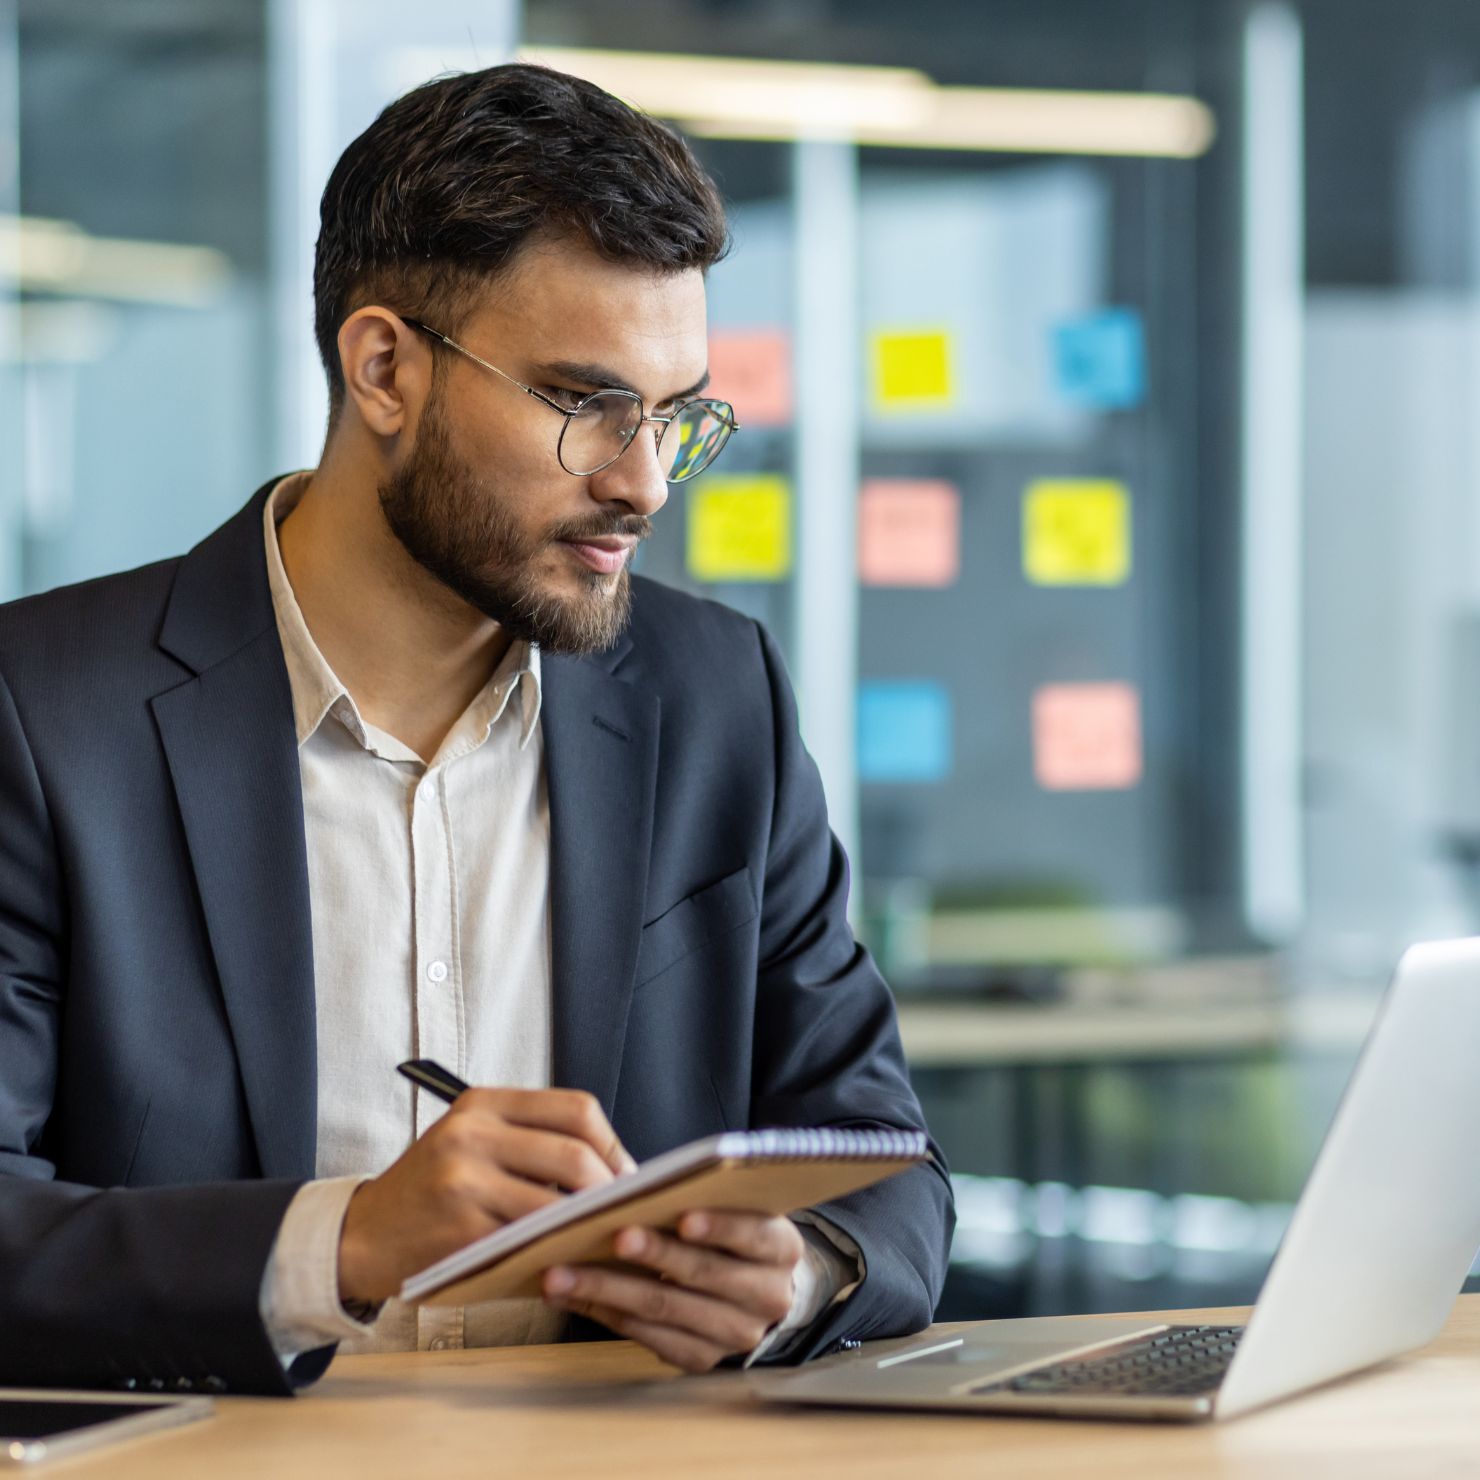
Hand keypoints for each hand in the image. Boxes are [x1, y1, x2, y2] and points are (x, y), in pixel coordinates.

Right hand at [337, 1087, 636, 1304]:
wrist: (363, 1236)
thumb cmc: (433, 1190)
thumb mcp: (472, 1143)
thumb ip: (531, 1143)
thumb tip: (613, 1170)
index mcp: (483, 1104)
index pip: (575, 1108)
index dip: (612, 1144)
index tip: (624, 1174)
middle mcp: (472, 1132)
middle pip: (575, 1153)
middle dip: (610, 1189)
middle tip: (620, 1213)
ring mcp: (464, 1180)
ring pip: (557, 1201)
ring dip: (586, 1225)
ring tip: (598, 1236)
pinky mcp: (460, 1228)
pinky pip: (529, 1240)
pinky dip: (555, 1251)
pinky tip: (564, 1258)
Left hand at [540, 1209, 803, 1372]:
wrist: (757, 1289)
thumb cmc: (733, 1234)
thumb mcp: (737, 1208)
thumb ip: (704, 1198)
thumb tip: (638, 1186)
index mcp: (781, 1249)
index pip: (754, 1235)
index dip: (720, 1227)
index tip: (683, 1217)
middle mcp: (767, 1297)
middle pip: (703, 1274)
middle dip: (653, 1254)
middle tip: (613, 1235)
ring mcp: (735, 1335)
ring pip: (666, 1309)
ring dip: (608, 1288)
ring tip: (563, 1271)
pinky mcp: (702, 1359)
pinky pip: (649, 1337)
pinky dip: (606, 1313)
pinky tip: (572, 1295)